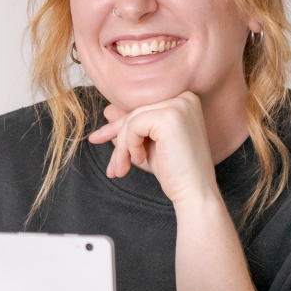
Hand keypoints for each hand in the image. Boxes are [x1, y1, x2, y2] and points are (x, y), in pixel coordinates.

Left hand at [87, 92, 219, 211]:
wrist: (194, 192)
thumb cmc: (174, 171)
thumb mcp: (148, 144)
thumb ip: (132, 127)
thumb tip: (108, 111)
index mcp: (184, 100)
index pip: (142, 109)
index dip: (119, 127)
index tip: (97, 139)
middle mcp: (184, 98)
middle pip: (135, 113)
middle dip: (118, 141)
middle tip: (112, 168)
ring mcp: (178, 105)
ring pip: (131, 120)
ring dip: (122, 148)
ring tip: (123, 169)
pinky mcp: (169, 116)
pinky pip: (133, 126)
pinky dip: (130, 146)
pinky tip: (140, 160)